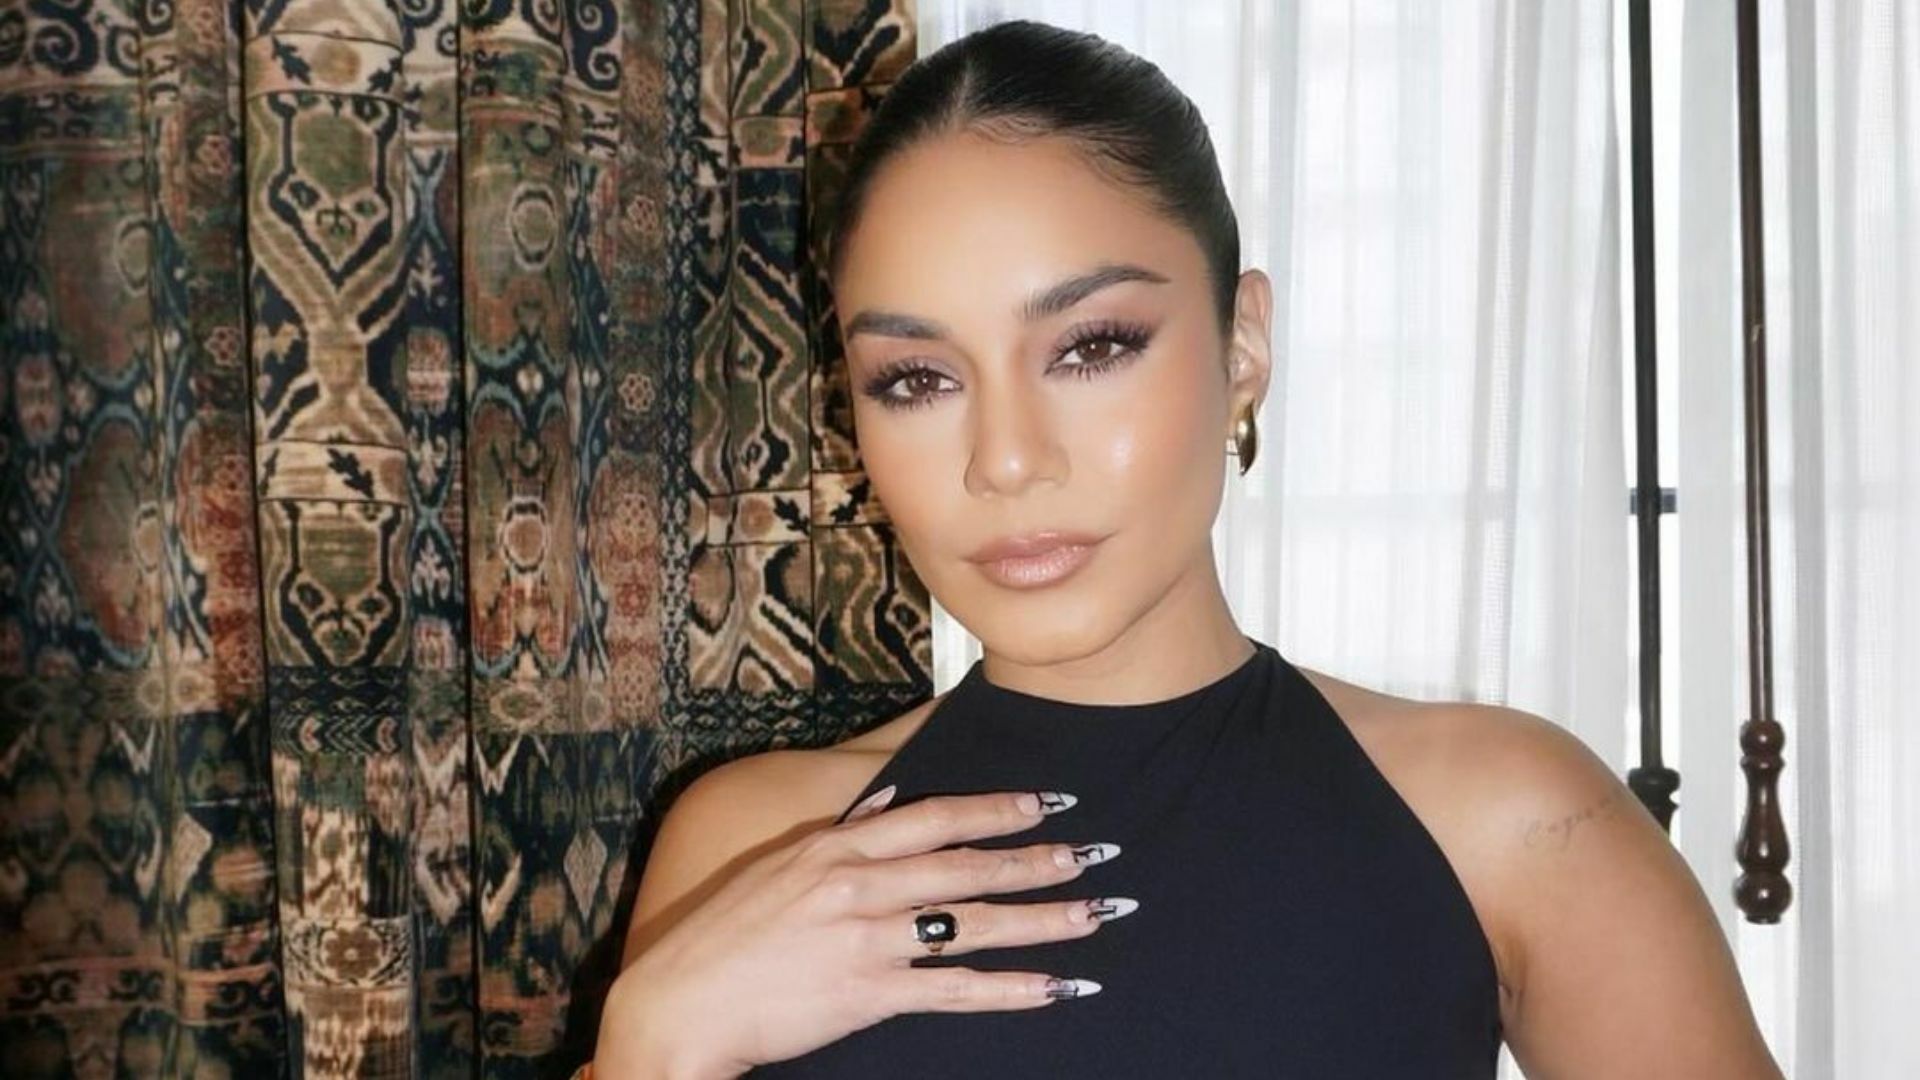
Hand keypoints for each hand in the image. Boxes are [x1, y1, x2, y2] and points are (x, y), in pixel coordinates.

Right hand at [594, 787, 1125, 1076]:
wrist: (678, 1005)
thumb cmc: (720, 938)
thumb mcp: (775, 866)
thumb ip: (836, 835)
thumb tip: (881, 805)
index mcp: (836, 844)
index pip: (934, 816)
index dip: (996, 807)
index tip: (1047, 801)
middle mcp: (858, 883)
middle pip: (967, 866)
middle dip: (1039, 858)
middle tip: (1097, 852)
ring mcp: (866, 938)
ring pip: (974, 923)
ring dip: (1044, 918)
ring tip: (1097, 913)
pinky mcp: (868, 993)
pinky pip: (957, 989)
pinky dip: (1014, 988)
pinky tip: (1058, 986)